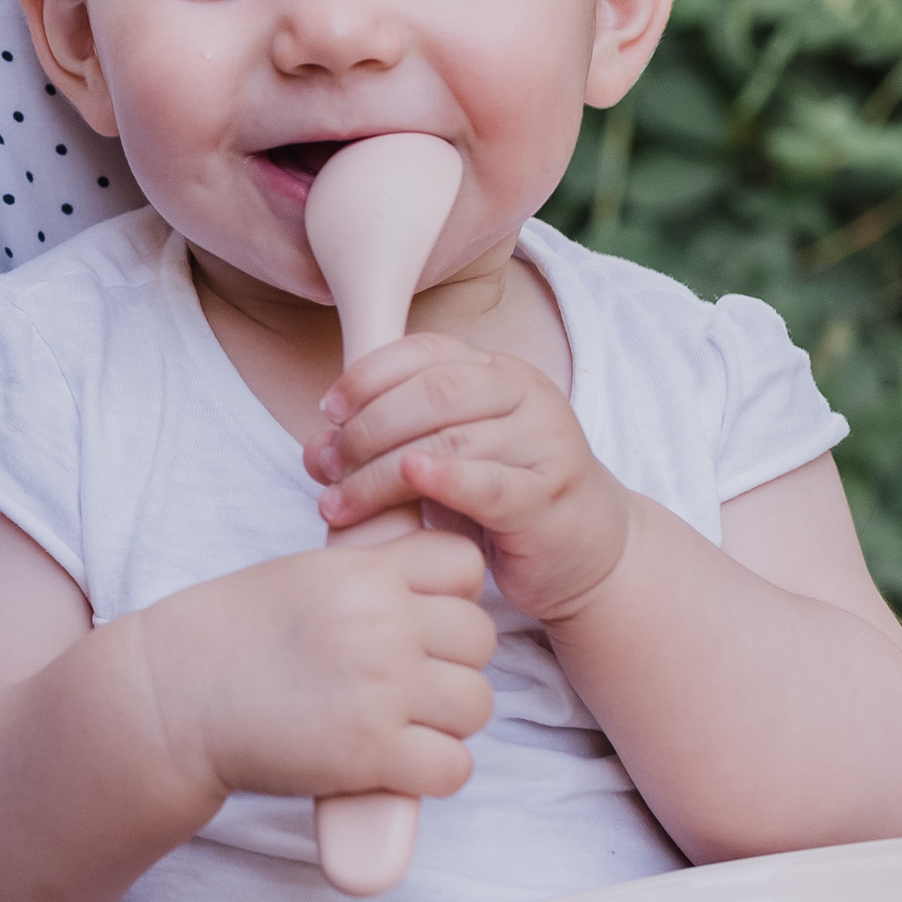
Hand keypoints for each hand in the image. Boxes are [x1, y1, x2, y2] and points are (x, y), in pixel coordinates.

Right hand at [134, 526, 495, 813]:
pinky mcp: (372, 754)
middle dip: (453, 662)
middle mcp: (382, 624)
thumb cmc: (232, 635)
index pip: (462, 564)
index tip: (420, 619)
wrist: (175, 696)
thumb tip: (429, 591)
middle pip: (480, 638)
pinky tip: (397, 765)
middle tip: (410, 682)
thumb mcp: (303, 575)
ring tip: (405, 725)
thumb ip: (368, 576)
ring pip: (478, 704)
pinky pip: (454, 767)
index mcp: (364, 572)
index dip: (450, 595)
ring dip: (448, 720)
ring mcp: (382, 689)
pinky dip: (433, 772)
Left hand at [308, 334, 632, 625]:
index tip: (329, 411)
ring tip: (340, 503)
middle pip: (434, 392)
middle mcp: (526, 395)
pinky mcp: (549, 497)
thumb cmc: (502, 499)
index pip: (425, 351)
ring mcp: (544, 443)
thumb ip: (382, 447)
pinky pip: (492, 482)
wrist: (586, 550)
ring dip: (382, 472)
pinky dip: (447, 478)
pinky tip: (412, 478)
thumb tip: (316, 449)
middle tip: (328, 466)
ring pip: (451, 441)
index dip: (369, 375)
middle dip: (368, 427)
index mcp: (497, 372)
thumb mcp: (440, 462)